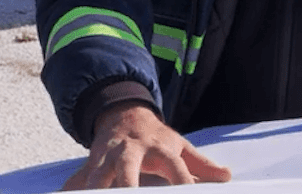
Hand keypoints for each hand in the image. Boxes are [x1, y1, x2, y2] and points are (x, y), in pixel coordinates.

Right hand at [62, 103, 230, 188]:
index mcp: (159, 148)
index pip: (175, 167)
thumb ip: (201, 164)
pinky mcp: (92, 163)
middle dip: (127, 186)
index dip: (182, 182)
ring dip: (97, 189)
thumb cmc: (156, 138)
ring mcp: (109, 156)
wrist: (123, 114)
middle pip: (129, 168)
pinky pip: (80, 179)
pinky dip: (74, 191)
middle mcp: (132, 150)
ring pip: (98, 174)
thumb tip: (227, 177)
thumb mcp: (180, 146)